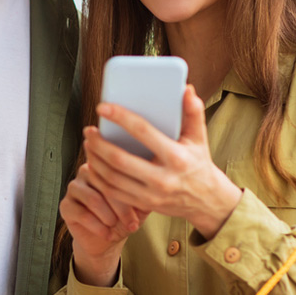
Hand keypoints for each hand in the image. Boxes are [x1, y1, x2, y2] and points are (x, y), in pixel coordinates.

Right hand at [60, 163, 146, 286]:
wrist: (106, 239)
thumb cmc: (123, 217)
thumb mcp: (140, 205)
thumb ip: (146, 192)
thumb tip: (156, 185)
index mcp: (106, 165)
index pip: (118, 170)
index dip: (132, 191)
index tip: (142, 210)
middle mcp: (88, 171)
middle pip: (105, 184)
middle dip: (121, 208)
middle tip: (132, 223)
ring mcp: (74, 187)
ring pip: (93, 198)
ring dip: (108, 216)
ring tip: (116, 226)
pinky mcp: (65, 205)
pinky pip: (81, 213)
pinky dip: (97, 226)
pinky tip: (107, 233)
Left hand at [84, 85, 242, 238]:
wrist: (206, 201)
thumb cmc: (198, 163)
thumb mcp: (199, 138)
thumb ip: (193, 112)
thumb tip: (186, 89)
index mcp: (176, 157)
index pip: (143, 132)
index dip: (120, 118)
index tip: (103, 107)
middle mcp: (163, 178)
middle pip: (120, 160)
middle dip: (99, 144)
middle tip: (89, 130)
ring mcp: (151, 195)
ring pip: (112, 178)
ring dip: (95, 160)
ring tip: (89, 144)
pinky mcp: (143, 205)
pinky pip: (112, 193)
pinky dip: (98, 178)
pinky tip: (93, 164)